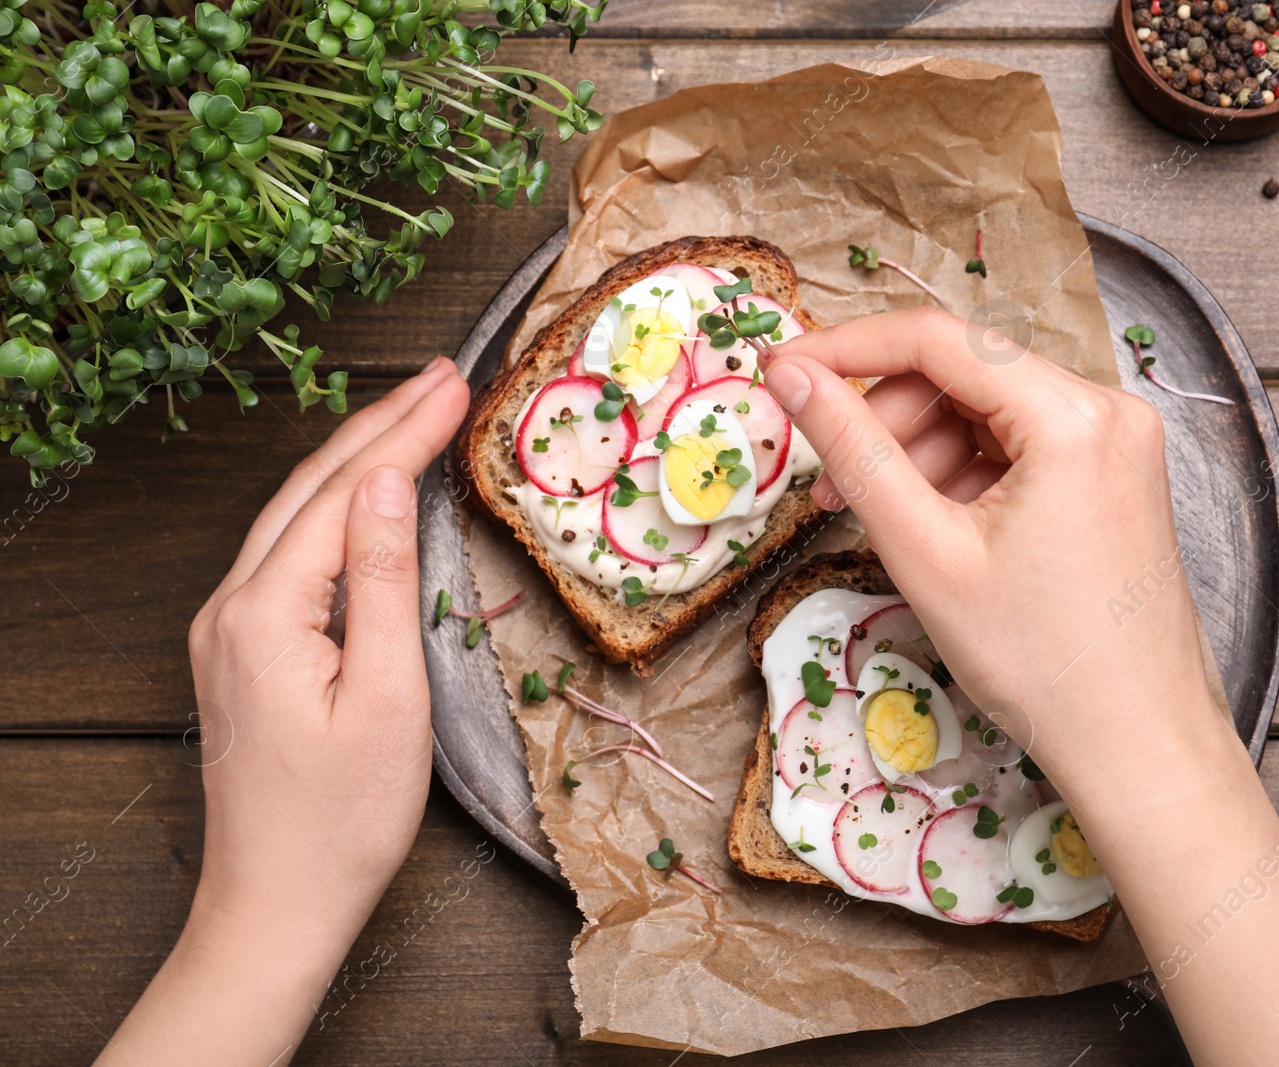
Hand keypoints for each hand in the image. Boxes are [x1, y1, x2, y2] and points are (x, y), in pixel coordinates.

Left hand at [100, 358, 469, 1065]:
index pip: (346, 493)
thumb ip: (381, 580)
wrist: (276, 904)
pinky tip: (367, 492)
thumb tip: (387, 483)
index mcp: (263, 612)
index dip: (405, 432)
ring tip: (414, 411)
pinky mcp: (241, 649)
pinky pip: (288, 552)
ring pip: (294, 513)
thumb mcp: (386, 699)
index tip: (457, 381)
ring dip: (356, 458)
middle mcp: (230, 606)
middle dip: (379, 423)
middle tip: (442, 375)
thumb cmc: (341, 820)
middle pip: (309, 487)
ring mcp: (228, 627)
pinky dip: (336, 506)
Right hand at [763, 310, 1278, 1066]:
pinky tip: (927, 527)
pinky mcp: (1113, 478)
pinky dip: (961, 476)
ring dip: (918, 451)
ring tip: (870, 516)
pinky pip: (1017, 449)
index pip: (938, 339)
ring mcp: (1117, 444)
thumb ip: (853, 451)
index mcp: (1073, 414)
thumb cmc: (1039, 662)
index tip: (779, 371)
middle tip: (825, 481)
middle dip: (885, 418)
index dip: (847, 347)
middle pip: (964, 374)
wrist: (1137, 746)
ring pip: (986, 413)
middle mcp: (1108, 408)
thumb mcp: (926, 551)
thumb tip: (789, 375)